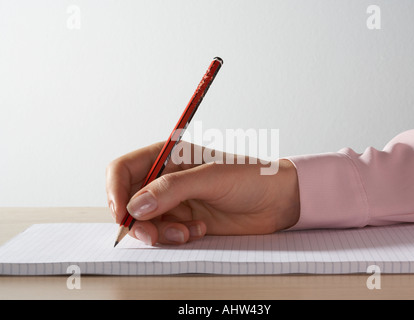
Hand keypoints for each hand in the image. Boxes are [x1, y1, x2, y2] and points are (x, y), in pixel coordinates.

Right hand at [106, 141, 299, 244]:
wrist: (277, 201)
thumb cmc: (252, 177)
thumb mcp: (212, 178)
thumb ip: (172, 190)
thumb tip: (134, 206)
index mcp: (168, 156)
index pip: (124, 169)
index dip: (115, 190)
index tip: (121, 214)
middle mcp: (166, 178)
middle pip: (128, 200)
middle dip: (137, 220)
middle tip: (153, 235)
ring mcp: (174, 200)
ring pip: (144, 221)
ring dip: (160, 232)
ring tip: (187, 232)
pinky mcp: (183, 220)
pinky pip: (163, 233)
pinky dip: (174, 237)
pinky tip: (199, 231)